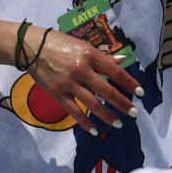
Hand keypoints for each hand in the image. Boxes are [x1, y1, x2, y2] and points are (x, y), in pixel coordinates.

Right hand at [25, 27, 141, 134]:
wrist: (31, 47)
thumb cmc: (58, 42)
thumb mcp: (82, 44)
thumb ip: (101, 56)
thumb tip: (120, 61)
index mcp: (89, 54)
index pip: (114, 71)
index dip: (128, 83)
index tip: (140, 92)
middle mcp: (81, 69)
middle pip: (106, 90)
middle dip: (122, 103)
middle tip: (133, 112)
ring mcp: (69, 83)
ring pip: (93, 104)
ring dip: (107, 115)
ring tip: (118, 123)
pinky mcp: (58, 93)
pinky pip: (74, 111)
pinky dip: (85, 122)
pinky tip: (94, 130)